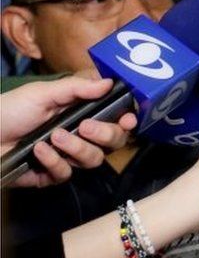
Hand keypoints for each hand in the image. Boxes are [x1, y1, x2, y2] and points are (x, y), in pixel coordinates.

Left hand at [0, 77, 136, 187]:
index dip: (127, 121)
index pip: (115, 119)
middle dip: (105, 135)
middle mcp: (80, 135)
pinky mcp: (51, 175)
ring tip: (54, 137)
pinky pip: (65, 173)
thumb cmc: (10, 110)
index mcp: (82, 113)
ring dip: (76, 148)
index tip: (128, 119)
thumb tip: (108, 82)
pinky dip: (53, 161)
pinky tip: (38, 150)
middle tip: (86, 127)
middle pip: (112, 142)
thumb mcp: (43, 93)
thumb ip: (77, 88)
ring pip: (92, 159)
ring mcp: (66, 156)